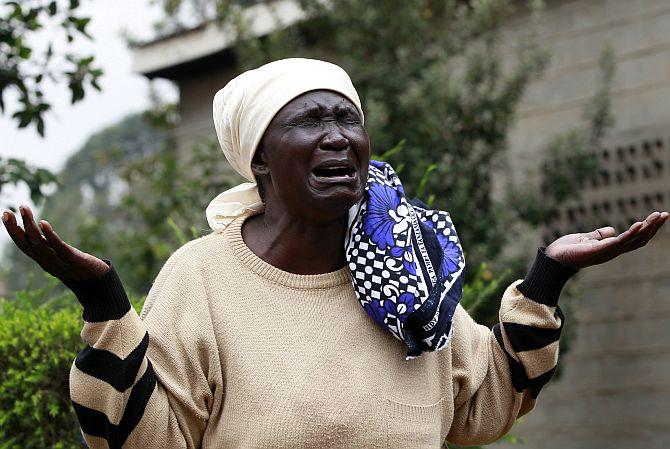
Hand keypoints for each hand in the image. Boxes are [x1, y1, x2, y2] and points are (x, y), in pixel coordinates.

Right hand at [2, 204, 109, 282]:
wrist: (97, 283)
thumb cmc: (78, 267)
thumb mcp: (59, 256)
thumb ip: (49, 245)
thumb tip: (38, 227)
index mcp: (42, 260)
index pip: (23, 245)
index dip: (13, 231)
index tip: (5, 214)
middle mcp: (47, 262)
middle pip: (27, 244)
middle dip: (14, 228)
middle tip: (6, 212)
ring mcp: (59, 261)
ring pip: (39, 243)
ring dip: (30, 225)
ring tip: (24, 209)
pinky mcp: (73, 259)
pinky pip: (59, 247)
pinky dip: (49, 235)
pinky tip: (43, 223)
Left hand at [546, 211, 668, 269]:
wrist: (552, 259)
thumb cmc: (568, 250)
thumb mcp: (587, 238)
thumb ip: (600, 235)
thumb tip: (612, 230)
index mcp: (612, 248)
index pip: (635, 239)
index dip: (648, 229)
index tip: (660, 216)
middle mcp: (612, 251)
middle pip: (638, 240)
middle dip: (653, 228)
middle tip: (665, 215)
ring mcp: (605, 252)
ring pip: (631, 240)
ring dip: (646, 228)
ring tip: (657, 216)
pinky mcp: (596, 251)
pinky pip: (616, 243)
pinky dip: (628, 234)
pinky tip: (638, 224)